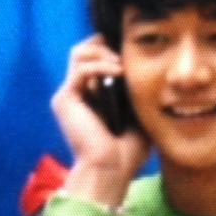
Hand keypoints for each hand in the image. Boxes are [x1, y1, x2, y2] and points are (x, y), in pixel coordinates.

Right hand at [51, 35, 149, 205]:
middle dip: (106, 46)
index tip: (134, 51)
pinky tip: (118, 71)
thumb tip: (150, 68)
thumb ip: (137, 91)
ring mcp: (70, 95)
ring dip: (103, 53)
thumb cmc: (128, 150)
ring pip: (79, 53)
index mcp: (93, 94)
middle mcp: (78, 92)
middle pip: (85, 49)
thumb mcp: (138, 114)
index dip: (113, 48)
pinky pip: (81, 69)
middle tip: (126, 57)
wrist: (111, 170)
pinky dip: (101, 65)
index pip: (96, 56)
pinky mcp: (65, 99)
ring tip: (121, 64)